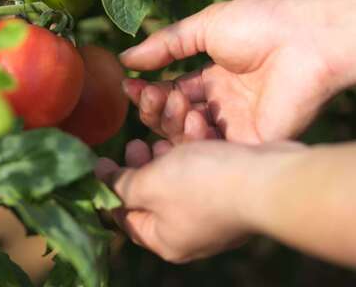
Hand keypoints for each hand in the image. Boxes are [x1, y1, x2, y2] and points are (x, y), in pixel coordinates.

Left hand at [96, 139, 305, 262]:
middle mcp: (187, 233)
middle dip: (141, 166)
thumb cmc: (202, 185)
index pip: (124, 218)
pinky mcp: (230, 195)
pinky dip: (193, 153)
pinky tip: (191, 130)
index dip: (109, 188)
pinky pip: (202, 173)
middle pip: (151, 198)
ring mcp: (211, 214)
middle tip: (134, 144)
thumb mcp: (149, 184)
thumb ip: (120, 185)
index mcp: (163, 239)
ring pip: (178, 181)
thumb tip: (99, 180)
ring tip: (160, 135)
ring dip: (167, 153)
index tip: (103, 162)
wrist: (270, 180)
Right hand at [121, 0, 355, 143]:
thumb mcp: (205, 27)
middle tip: (148, 94)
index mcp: (214, 79)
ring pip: (187, 137)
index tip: (129, 84)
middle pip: (175, 119)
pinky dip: (193, 137)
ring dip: (169, 121)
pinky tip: (190, 116)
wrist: (307, 38)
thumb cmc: (262, 25)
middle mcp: (221, 106)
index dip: (149, 92)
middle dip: (154, 108)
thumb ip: (166, 45)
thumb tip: (125, 58)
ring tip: (172, 100)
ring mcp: (234, 125)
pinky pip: (211, 149)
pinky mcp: (248, 142)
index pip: (172, 93)